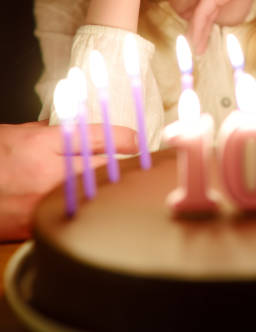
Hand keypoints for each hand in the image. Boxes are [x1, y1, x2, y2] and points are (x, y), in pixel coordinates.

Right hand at [0, 121, 137, 240]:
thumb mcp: (17, 134)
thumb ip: (48, 132)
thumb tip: (77, 127)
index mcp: (41, 143)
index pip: (93, 136)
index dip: (122, 138)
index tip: (137, 141)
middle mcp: (45, 170)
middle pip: (100, 168)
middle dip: (123, 168)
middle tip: (140, 168)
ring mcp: (41, 200)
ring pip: (91, 196)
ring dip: (108, 192)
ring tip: (123, 189)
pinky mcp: (34, 225)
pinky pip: (70, 218)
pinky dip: (86, 213)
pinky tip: (96, 212)